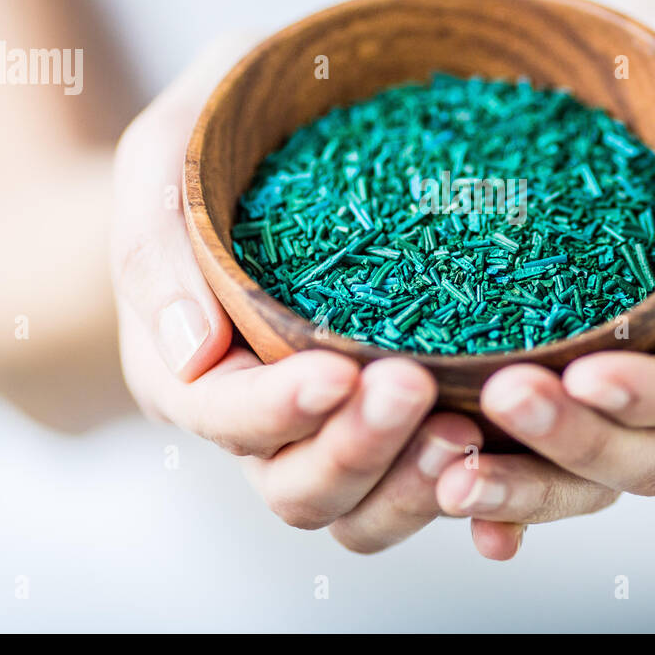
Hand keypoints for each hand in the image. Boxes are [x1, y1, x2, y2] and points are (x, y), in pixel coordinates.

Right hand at [110, 34, 480, 552]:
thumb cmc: (205, 149)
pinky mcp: (396, 426)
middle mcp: (258, 424)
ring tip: (466, 429)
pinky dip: (462, 488)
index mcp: (187, 374)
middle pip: (299, 487)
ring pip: (363, 510)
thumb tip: (195, 355)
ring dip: (413, 484)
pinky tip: (498, 452)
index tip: (340, 371)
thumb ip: (156, 248)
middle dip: (357, 447)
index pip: (226, 418)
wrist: (268, 145)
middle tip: (415, 388)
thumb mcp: (160, 163)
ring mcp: (330, 432)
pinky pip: (425, 483)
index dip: (279, 408)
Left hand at [434, 2, 654, 559]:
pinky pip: (541, 470)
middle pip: (653, 454)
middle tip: (501, 399)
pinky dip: (507, 506)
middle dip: (578, 440)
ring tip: (452, 479)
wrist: (627, 100)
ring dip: (528, 489)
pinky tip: (450, 500)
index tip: (584, 373)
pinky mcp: (570, 401)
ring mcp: (632, 400)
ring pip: (593, 480)